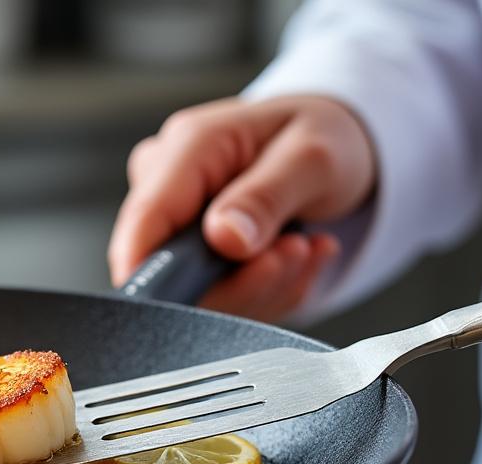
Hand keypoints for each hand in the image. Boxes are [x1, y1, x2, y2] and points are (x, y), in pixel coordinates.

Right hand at [108, 95, 375, 321]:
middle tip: (297, 253)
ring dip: (260, 287)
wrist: (335, 142)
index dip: (153, 273)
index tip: (193, 310)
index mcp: (190, 146)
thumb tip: (224, 239)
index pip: (145, 220)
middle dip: (239, 281)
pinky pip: (218, 294)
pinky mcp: (190, 248)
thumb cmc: (322, 136)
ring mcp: (176, 218)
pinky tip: (292, 255)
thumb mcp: (314, 158)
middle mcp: (169, 181)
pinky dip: (263, 289)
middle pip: (168, 266)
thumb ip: (267, 197)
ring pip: (197, 290)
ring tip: (304, 248)